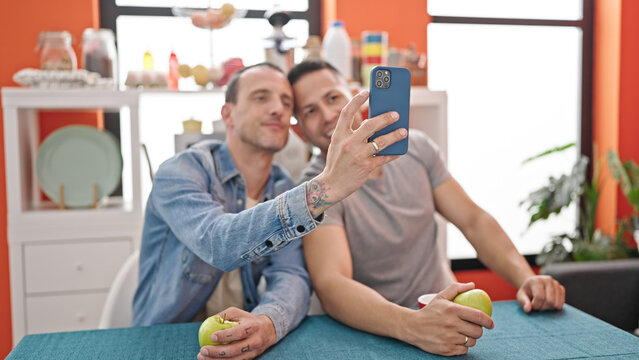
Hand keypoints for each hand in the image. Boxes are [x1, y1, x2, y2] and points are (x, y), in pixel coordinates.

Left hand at [198, 307, 275, 359]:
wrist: (268, 330)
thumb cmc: (248, 320)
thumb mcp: (238, 313)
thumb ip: (224, 316)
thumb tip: (207, 322)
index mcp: (253, 326)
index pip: (239, 332)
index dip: (225, 336)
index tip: (211, 337)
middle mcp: (255, 341)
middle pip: (235, 350)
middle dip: (217, 352)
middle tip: (202, 350)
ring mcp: (253, 352)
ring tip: (202, 357)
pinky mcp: (250, 358)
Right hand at [306, 90, 406, 216]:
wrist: (331, 185)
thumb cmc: (337, 162)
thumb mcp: (338, 145)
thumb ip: (351, 133)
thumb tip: (375, 123)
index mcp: (339, 135)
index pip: (346, 112)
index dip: (357, 100)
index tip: (367, 91)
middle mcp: (348, 143)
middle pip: (370, 125)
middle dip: (385, 118)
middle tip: (396, 114)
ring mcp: (357, 155)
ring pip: (381, 141)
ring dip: (395, 135)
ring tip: (404, 132)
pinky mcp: (366, 167)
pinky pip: (384, 158)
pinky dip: (393, 154)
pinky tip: (399, 150)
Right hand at [400, 282, 493, 355]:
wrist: (412, 327)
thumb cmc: (429, 311)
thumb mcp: (440, 297)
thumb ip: (456, 289)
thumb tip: (472, 285)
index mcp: (452, 311)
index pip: (478, 316)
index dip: (488, 321)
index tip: (491, 323)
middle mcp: (451, 325)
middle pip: (477, 331)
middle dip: (479, 330)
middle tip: (475, 328)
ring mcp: (449, 338)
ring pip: (471, 342)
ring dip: (471, 339)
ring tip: (464, 334)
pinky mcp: (446, 349)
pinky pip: (463, 350)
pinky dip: (463, 347)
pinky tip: (457, 341)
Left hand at [517, 275, 564, 311]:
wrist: (533, 285)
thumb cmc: (527, 292)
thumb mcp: (521, 296)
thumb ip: (523, 302)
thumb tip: (527, 309)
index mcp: (537, 280)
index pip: (540, 297)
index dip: (536, 305)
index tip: (532, 305)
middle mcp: (548, 280)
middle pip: (550, 301)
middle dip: (543, 307)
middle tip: (537, 306)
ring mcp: (556, 283)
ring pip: (556, 303)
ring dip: (549, 308)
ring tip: (542, 304)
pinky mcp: (561, 288)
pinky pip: (561, 303)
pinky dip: (555, 307)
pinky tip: (548, 303)